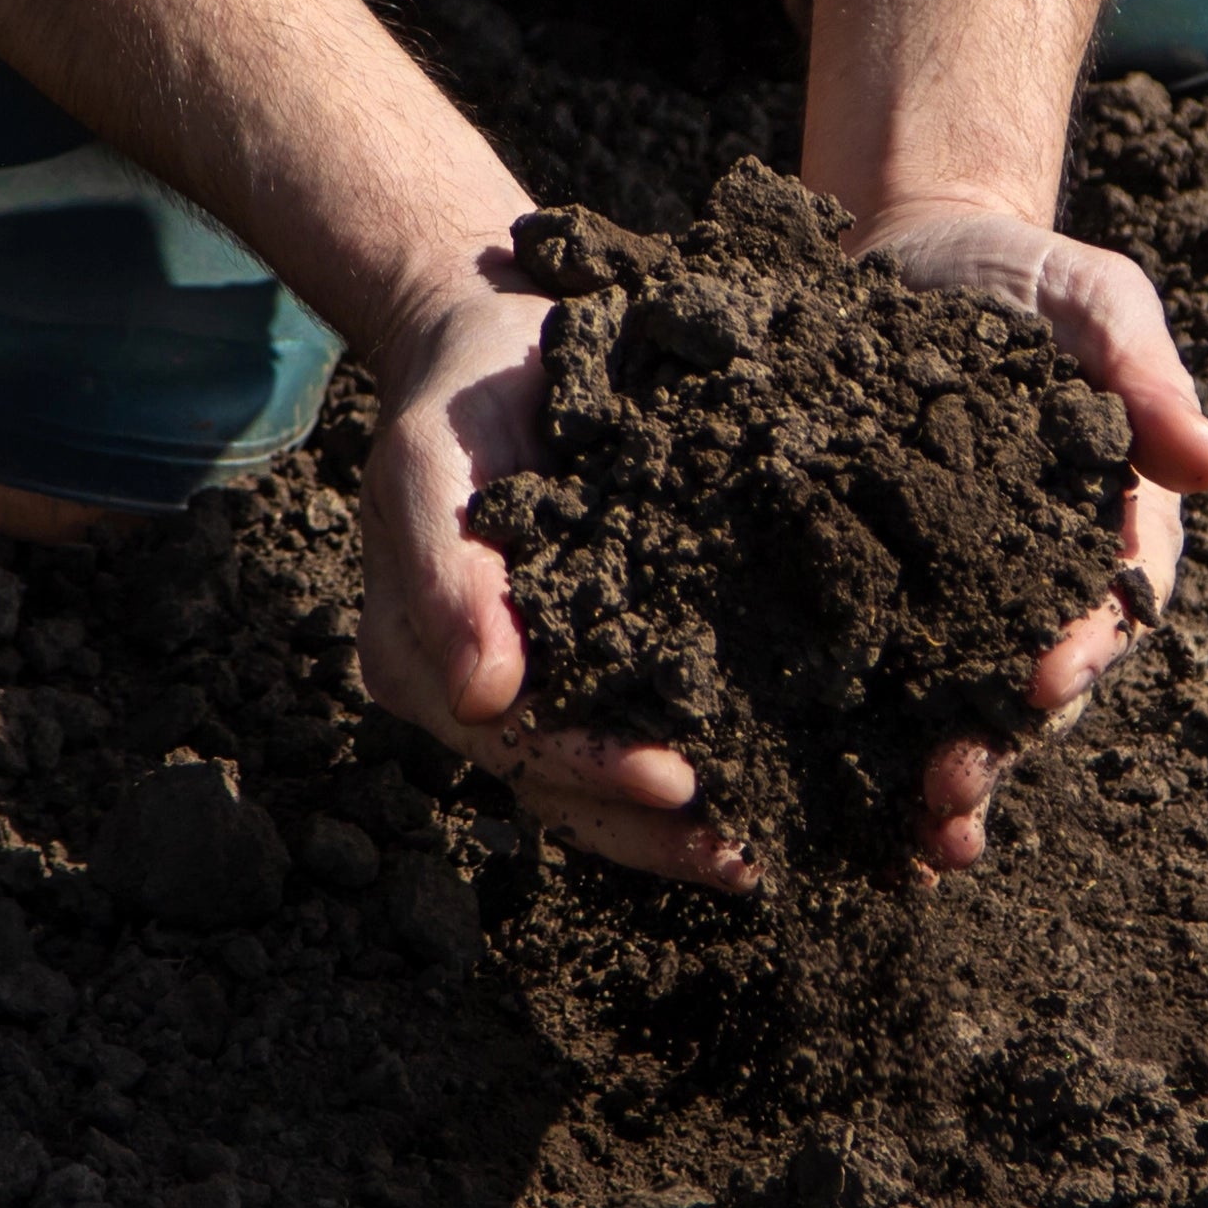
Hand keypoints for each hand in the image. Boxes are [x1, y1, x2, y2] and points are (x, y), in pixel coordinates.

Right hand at [357, 249, 758, 892]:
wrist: (506, 351)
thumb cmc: (460, 403)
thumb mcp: (429, 466)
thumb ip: (445, 574)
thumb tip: (482, 696)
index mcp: (422, 663)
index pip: (508, 742)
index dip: (588, 770)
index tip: (672, 782)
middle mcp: (482, 697)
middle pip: (565, 791)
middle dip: (656, 831)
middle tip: (748, 855)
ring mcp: (548, 686)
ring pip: (610, 786)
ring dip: (689, 828)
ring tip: (779, 849)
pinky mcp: (610, 659)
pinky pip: (654, 727)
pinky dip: (714, 766)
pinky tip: (785, 789)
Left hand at [848, 205, 1207, 871]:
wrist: (916, 258)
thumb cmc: (1028, 283)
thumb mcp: (1097, 303)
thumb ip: (1145, 376)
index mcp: (1109, 527)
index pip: (1113, 606)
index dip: (1084, 649)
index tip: (1044, 680)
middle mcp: (1035, 581)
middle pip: (1033, 684)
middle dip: (1000, 746)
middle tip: (953, 797)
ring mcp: (952, 591)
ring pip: (955, 697)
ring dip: (937, 766)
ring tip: (907, 827)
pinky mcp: (872, 585)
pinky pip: (869, 661)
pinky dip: (855, 723)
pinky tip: (820, 776)